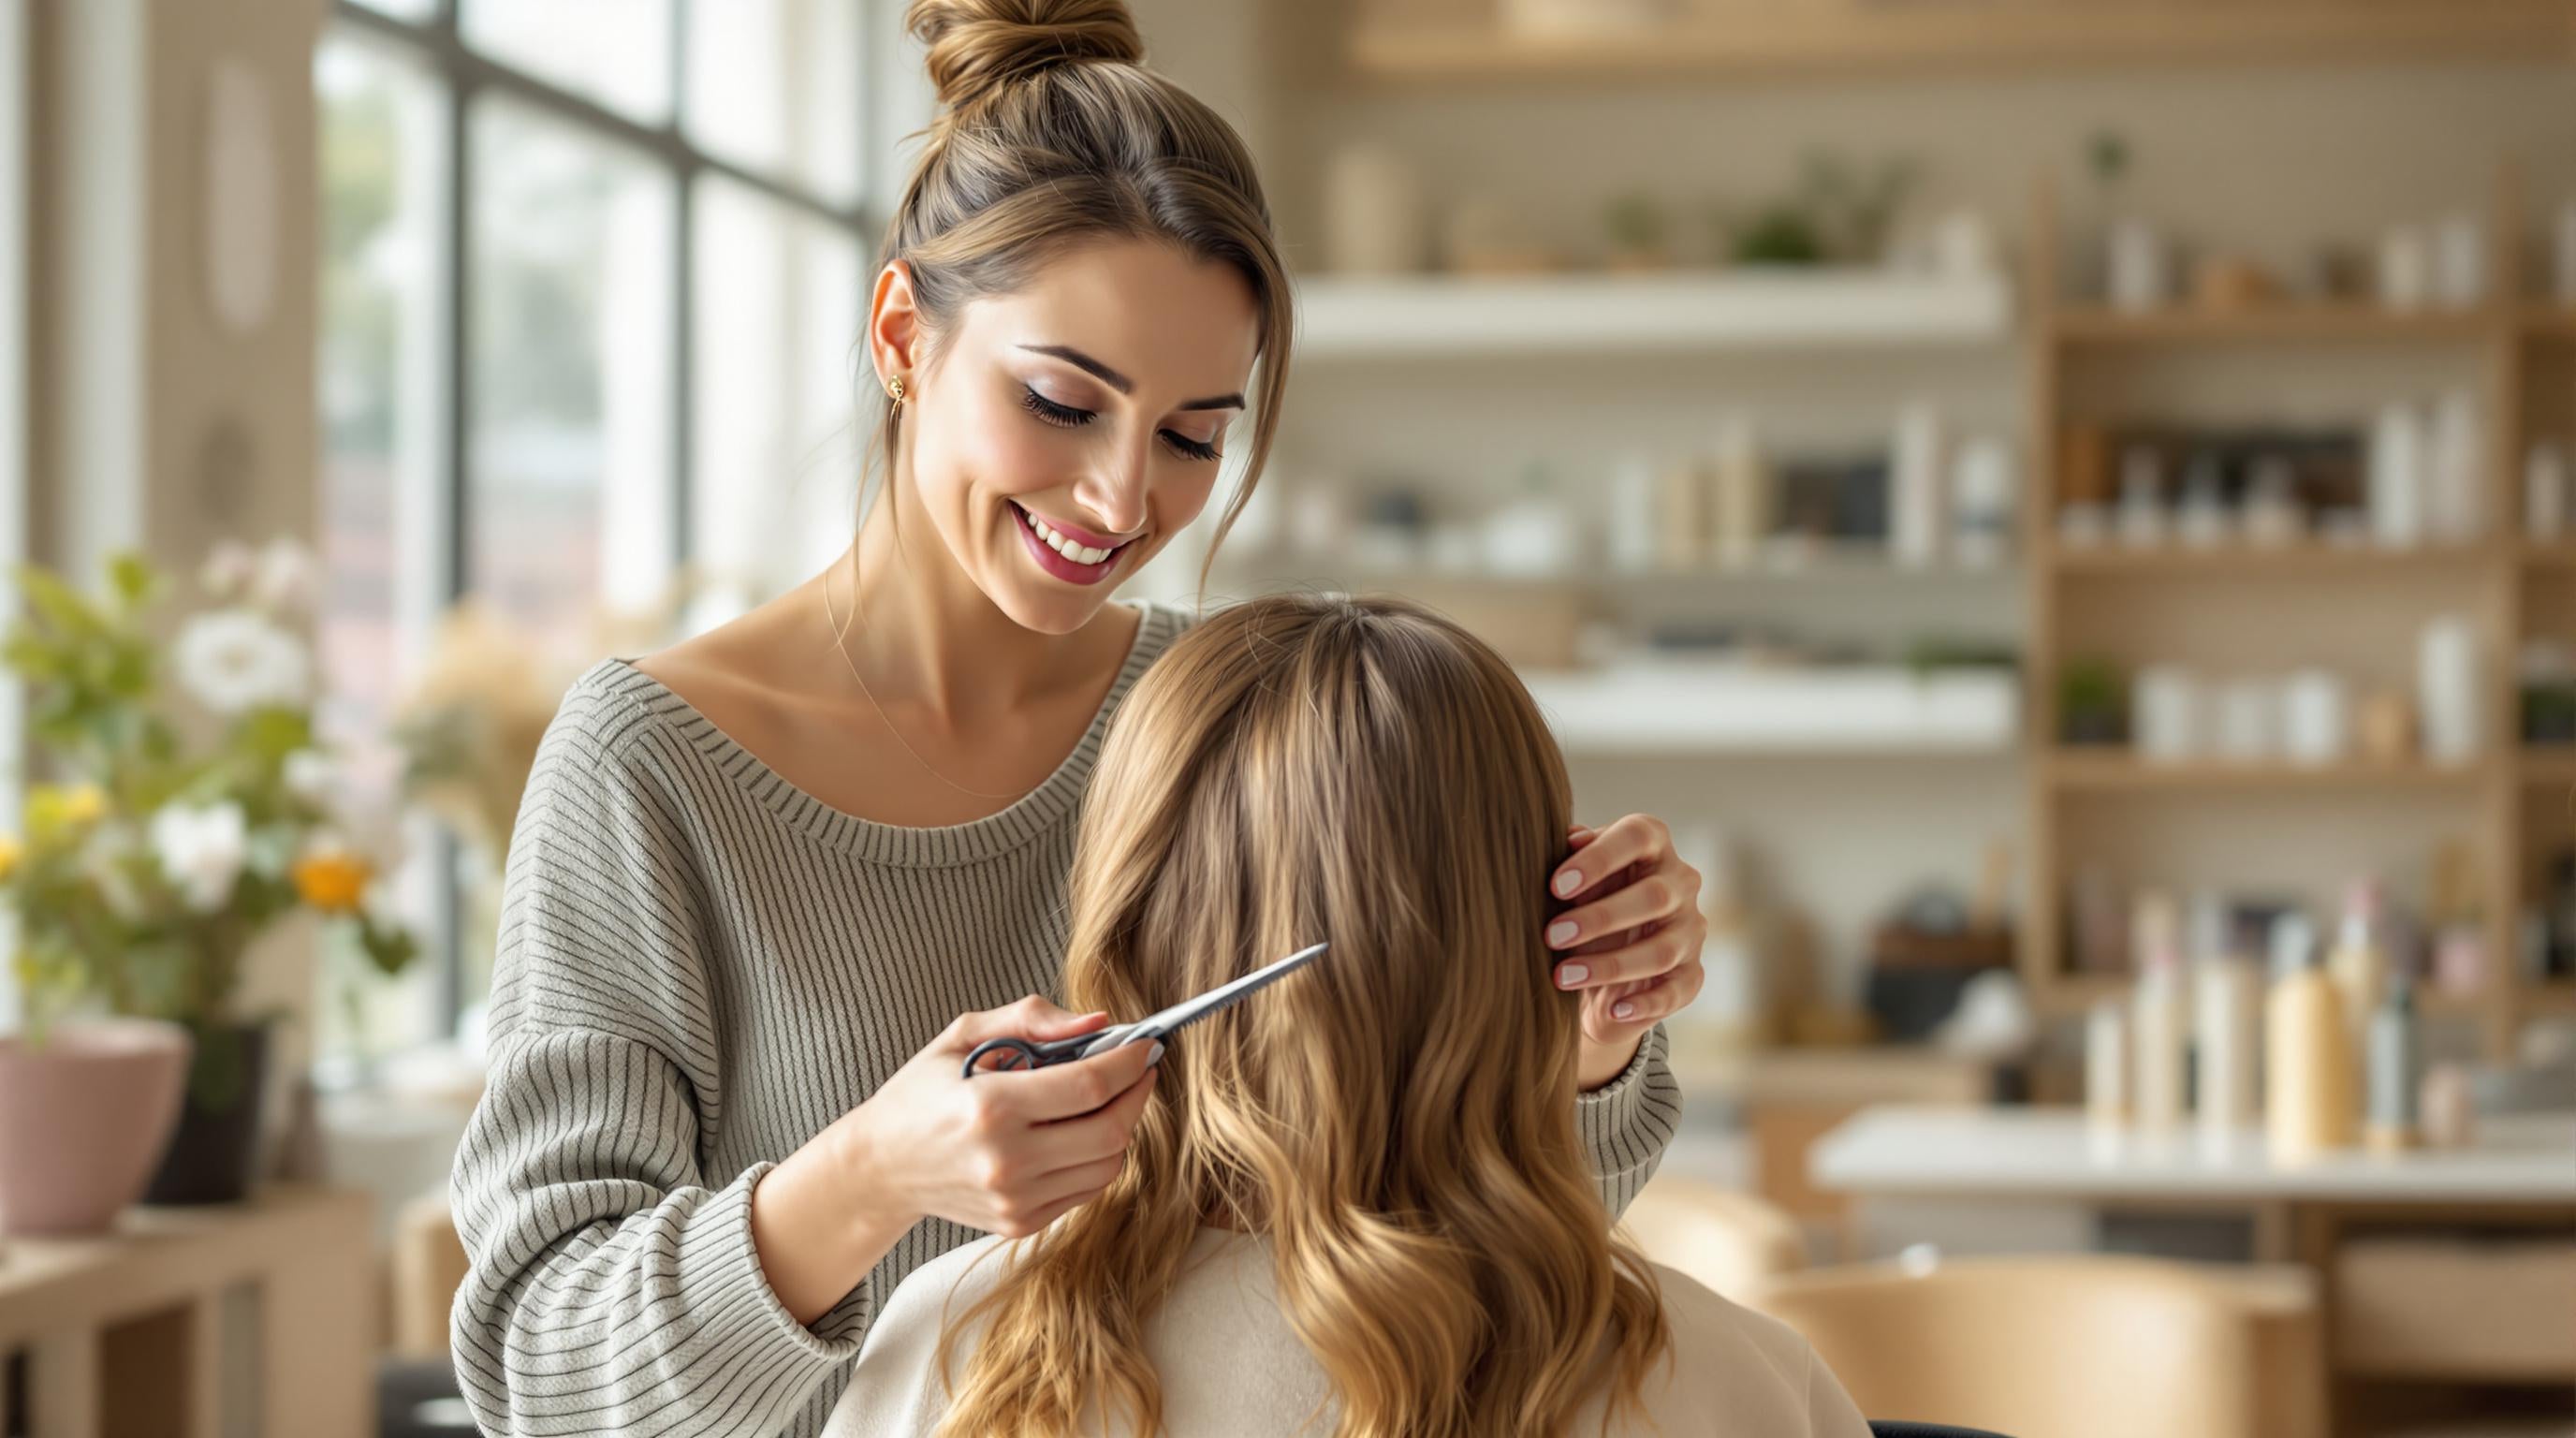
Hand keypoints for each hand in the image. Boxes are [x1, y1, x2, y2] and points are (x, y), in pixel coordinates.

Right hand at [752, 995, 1158, 1323]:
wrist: (881, 1167)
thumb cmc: (922, 1093)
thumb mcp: (962, 1035)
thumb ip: (1030, 1019)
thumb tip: (1098, 1021)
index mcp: (990, 1105)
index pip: (1090, 1084)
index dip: (1130, 1061)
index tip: (1145, 1043)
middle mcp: (1006, 1161)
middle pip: (1110, 1130)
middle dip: (1137, 1093)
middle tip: (1139, 1068)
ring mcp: (1015, 1200)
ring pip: (1109, 1165)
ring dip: (1122, 1126)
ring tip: (1108, 1098)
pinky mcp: (1020, 1224)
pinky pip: (1087, 1189)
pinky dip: (1098, 1157)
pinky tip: (1080, 1130)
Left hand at [1547, 816, 1708, 1089]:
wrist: (1596, 961)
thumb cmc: (1580, 902)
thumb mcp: (1571, 879)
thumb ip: (1568, 856)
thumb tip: (1568, 838)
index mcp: (1653, 846)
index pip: (1638, 837)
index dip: (1598, 859)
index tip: (1556, 886)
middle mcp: (1681, 883)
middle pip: (1654, 895)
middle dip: (1599, 918)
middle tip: (1551, 936)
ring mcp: (1690, 931)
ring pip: (1662, 949)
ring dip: (1610, 964)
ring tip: (1563, 976)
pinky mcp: (1691, 974)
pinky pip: (1675, 990)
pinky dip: (1644, 1003)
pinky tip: (1612, 1009)